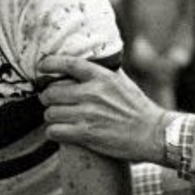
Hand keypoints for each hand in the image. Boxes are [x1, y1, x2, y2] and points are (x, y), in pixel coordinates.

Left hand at [38, 55, 169, 162]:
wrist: (153, 134)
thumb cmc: (138, 107)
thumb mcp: (122, 81)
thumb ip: (103, 71)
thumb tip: (88, 60)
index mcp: (101, 77)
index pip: (68, 64)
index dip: (49, 64)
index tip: (41, 66)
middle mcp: (92, 93)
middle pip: (51, 92)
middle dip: (48, 98)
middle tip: (52, 102)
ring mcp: (88, 114)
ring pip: (50, 113)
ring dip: (51, 117)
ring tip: (59, 118)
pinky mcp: (86, 134)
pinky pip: (54, 131)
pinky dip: (53, 132)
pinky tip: (59, 132)